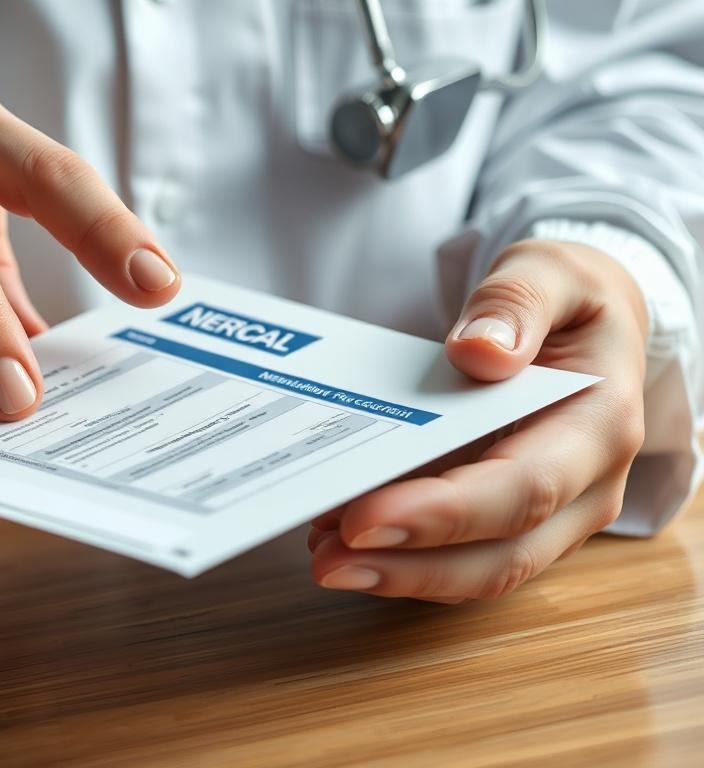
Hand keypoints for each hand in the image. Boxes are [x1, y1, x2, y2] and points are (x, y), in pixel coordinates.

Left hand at [310, 240, 647, 601]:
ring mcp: (555, 514)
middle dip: (408, 566)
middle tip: (326, 559)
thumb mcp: (548, 270)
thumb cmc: (568, 299)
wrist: (587, 322)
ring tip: (324, 555)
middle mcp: (586, 487)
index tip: (365, 521)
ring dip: (399, 574)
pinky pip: (463, 556)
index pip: (524, 489)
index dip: (444, 514)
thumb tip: (480, 352)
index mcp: (600, 425)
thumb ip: (517, 301)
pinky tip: (342, 538)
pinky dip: (404, 557)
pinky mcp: (518, 521)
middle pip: (500, 555)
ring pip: (480, 571)